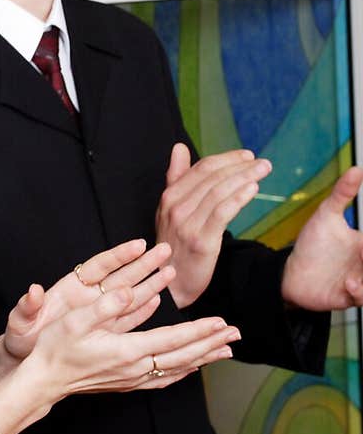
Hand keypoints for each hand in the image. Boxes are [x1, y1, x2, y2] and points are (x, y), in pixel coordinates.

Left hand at [1, 238, 174, 364]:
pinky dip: (141, 310)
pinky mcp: (102, 330)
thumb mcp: (20, 322)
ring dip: (149, 284)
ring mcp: (97, 313)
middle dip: (143, 263)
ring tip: (170, 272)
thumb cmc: (21, 337)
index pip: (99, 267)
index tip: (138, 245)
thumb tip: (32, 291)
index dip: (118, 256)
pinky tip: (158, 301)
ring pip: (128, 295)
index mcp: (70, 288)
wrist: (27, 360)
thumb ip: (27, 306)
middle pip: (120, 276)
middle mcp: (87, 297)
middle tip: (165, 250)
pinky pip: (126, 318)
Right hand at [24, 286, 239, 397]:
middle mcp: (135, 368)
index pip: (174, 339)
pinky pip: (164, 378)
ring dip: (204, 358)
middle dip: (212, 343)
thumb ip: (106, 305)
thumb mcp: (76, 320)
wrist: (45, 379)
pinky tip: (193, 367)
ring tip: (225, 351)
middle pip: (184, 356)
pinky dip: (184, 371)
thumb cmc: (56, 347)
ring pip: (178, 369)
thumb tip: (131, 291)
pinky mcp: (128, 383)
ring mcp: (133, 379)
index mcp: (127, 350)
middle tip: (236, 334)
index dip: (200, 330)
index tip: (222, 322)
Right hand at [156, 143, 272, 306]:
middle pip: (213, 177)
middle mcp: (176, 207)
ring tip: (263, 170)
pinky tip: (253, 189)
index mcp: (169, 197)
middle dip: (240, 166)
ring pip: (219, 192)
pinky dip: (238, 198)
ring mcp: (187, 224)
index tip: (247, 156)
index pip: (201, 168)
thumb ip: (176, 178)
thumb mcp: (169, 211)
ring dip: (244, 177)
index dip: (227, 159)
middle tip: (262, 163)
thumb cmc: (174, 247)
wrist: (169, 285)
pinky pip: (222, 213)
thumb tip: (179, 148)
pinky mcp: (201, 241)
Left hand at [281, 166, 362, 309]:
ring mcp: (359, 281)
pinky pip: (362, 298)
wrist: (291, 272)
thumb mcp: (327, 215)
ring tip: (356, 277)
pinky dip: (360, 292)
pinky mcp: (348, 297)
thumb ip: (342, 194)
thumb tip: (357, 169)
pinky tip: (349, 284)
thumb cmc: (312, 244)